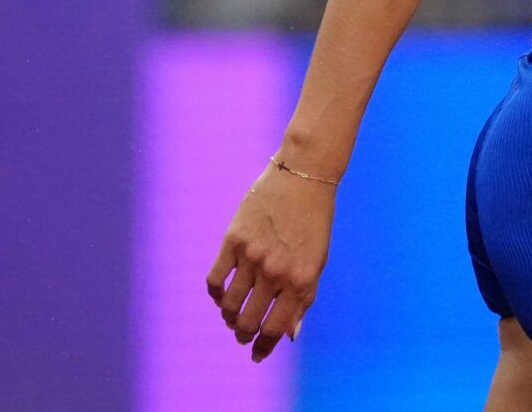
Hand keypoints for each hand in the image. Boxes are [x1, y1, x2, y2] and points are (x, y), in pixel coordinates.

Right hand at [206, 159, 336, 361]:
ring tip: (231, 318)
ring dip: (229, 317)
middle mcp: (276, 271)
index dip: (264, 347)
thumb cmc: (313, 222)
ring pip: (230, 304)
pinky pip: (215, 279)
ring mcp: (253, 256)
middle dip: (243, 335)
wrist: (304, 176)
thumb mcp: (316, 262)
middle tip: (241, 335)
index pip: (276, 328)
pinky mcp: (233, 240)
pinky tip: (220, 295)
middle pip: (249, 321)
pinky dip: (215, 294)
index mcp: (301, 280)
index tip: (256, 355)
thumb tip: (290, 335)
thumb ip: (303, 298)